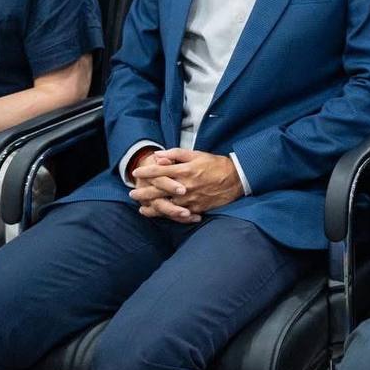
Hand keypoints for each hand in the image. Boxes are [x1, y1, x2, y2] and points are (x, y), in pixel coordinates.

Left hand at [129, 148, 243, 215]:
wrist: (236, 178)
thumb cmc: (216, 164)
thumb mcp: (197, 154)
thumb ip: (177, 154)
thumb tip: (159, 155)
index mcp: (185, 170)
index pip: (160, 171)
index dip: (146, 171)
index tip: (137, 172)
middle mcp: (185, 185)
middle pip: (159, 190)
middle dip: (143, 192)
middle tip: (132, 194)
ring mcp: (190, 198)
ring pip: (166, 205)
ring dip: (152, 207)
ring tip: (143, 208)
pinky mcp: (197, 208)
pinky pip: (179, 214)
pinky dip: (168, 215)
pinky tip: (161, 215)